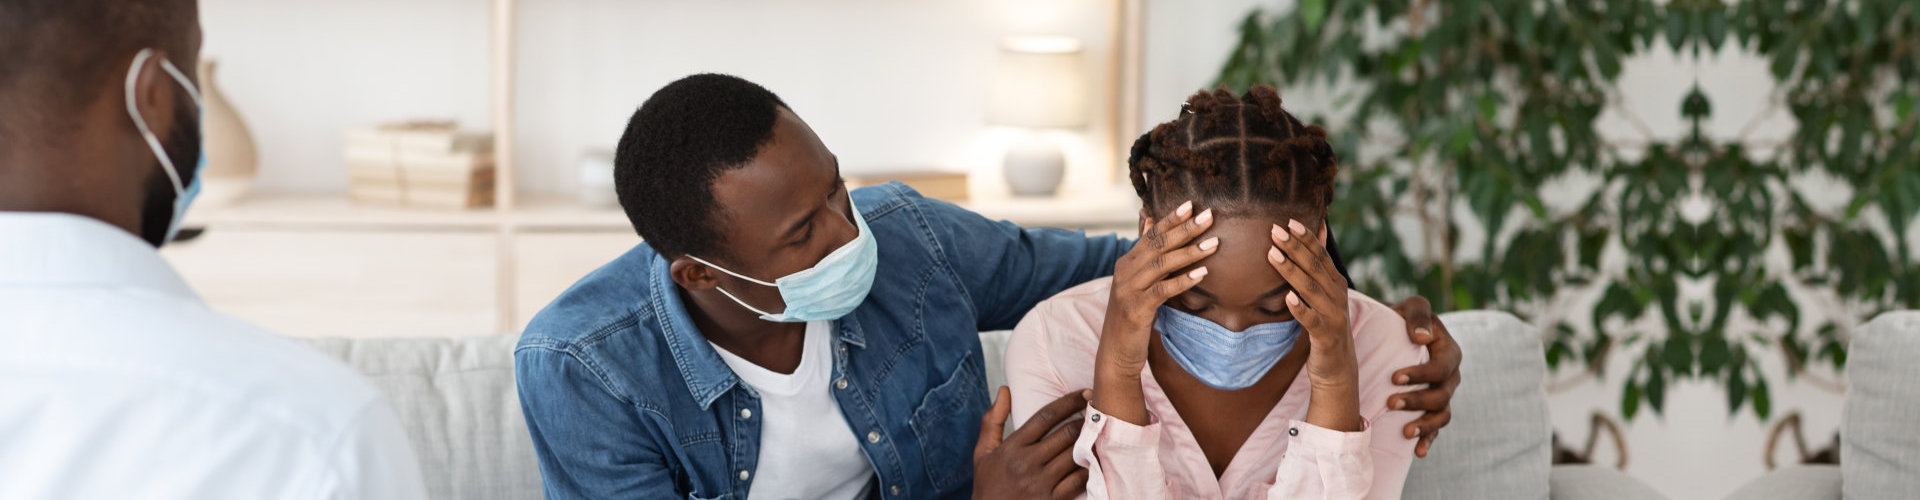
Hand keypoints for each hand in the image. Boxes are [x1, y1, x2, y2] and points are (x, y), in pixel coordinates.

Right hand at [973, 386, 1090, 499]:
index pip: (1045, 416)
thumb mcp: (983, 452)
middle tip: (1098, 411)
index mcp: (1012, 447)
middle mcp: (1027, 463)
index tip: (1084, 393)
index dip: (1068, 402)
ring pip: (1075, 456)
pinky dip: (1089, 470)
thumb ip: (993, 420)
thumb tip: (1004, 389)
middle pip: (1066, 434)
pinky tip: (1095, 461)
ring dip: (1091, 443)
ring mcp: (1040, 483)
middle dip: (1086, 420)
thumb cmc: (987, 484)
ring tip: (1101, 433)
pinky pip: (1078, 481)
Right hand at [1093, 200, 1215, 423]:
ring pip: (1162, 264)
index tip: (1191, 204)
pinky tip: (1202, 273)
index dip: (1170, 218)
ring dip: (1189, 252)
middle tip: (1209, 215)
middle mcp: (1124, 271)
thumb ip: (1144, 253)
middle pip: (1158, 244)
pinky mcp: (1136, 309)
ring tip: (1214, 243)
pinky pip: (1162, 290)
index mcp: (1126, 262)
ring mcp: (1128, 290)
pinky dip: (1183, 280)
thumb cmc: (1131, 315)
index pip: (1150, 234)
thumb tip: (1148, 218)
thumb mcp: (1136, 282)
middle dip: (1185, 229)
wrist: (1116, 351)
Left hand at [1269, 218, 1362, 431]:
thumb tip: (1319, 228)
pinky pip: (1312, 320)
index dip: (1305, 238)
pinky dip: (1300, 308)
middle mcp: (1338, 295)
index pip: (1320, 255)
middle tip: (1274, 230)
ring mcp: (1334, 315)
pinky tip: (1288, 298)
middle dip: (1295, 247)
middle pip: (1314, 267)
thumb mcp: (1323, 292)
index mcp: (1335, 283)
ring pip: (1311, 289)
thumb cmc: (1325, 324)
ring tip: (1273, 255)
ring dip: (1292, 272)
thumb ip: (1319, 264)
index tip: (1287, 221)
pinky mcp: (1326, 335)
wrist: (1337, 367)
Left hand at [1388, 295, 1461, 456]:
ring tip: (1406, 432)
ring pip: (1442, 416)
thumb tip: (1422, 338)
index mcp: (1449, 352)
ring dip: (1426, 426)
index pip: (1441, 368)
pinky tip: (1418, 452)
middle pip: (1441, 396)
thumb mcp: (1411, 307)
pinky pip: (1436, 429)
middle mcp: (1450, 376)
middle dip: (1417, 401)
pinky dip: (1429, 441)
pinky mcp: (1431, 409)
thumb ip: (1418, 315)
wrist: (1391, 333)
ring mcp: (1443, 395)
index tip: (1395, 377)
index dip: (1421, 375)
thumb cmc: (1402, 318)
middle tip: (1390, 403)